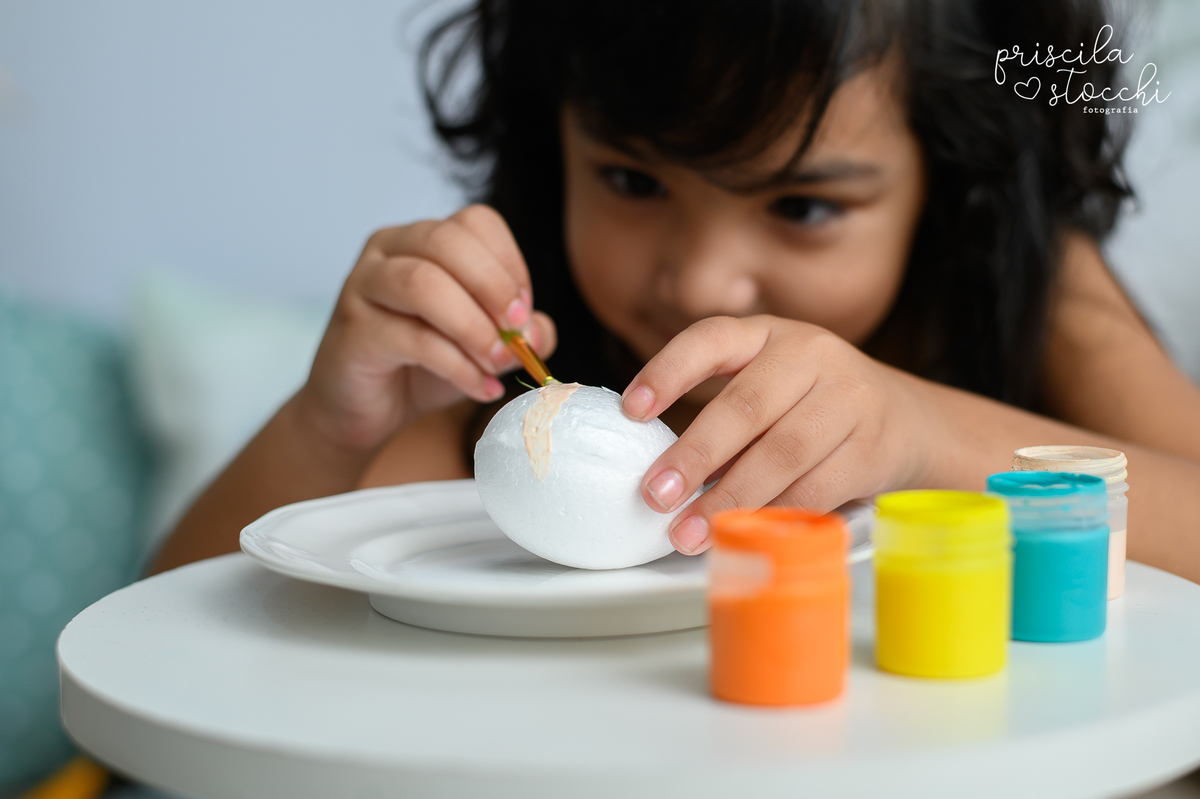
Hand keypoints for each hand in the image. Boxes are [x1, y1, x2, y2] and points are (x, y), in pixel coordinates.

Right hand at [296, 204, 555, 453]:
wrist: (363, 410)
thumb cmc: (422, 367)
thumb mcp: (483, 345)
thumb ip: (518, 334)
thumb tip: (538, 333)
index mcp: (423, 238)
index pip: (475, 222)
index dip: (509, 264)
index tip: (524, 312)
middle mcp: (389, 249)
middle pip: (446, 241)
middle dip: (493, 286)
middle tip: (517, 332)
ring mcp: (363, 286)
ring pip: (422, 284)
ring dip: (473, 327)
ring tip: (498, 363)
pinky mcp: (354, 331)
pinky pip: (412, 338)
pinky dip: (458, 366)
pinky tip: (480, 387)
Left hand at [621, 315, 930, 554]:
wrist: (910, 420)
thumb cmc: (815, 405)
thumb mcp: (771, 385)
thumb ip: (725, 416)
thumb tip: (663, 476)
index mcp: (768, 334)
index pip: (710, 339)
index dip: (667, 372)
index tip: (631, 410)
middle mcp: (810, 355)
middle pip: (745, 406)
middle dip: (694, 455)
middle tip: (656, 495)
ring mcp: (848, 398)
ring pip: (780, 453)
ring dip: (730, 499)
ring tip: (690, 531)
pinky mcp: (873, 445)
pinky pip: (815, 488)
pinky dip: (774, 516)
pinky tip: (745, 533)